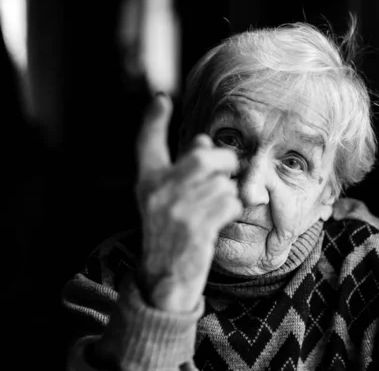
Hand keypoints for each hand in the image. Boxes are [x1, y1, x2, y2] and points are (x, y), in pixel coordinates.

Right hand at [135, 94, 241, 311]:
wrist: (165, 278)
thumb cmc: (170, 234)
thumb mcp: (167, 200)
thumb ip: (183, 170)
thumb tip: (204, 141)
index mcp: (147, 182)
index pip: (146, 144)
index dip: (152, 120)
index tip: (160, 99)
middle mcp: (158, 191)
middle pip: (202, 157)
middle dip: (223, 161)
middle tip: (228, 170)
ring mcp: (176, 208)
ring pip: (221, 182)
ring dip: (228, 193)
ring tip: (217, 208)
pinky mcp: (195, 226)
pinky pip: (229, 202)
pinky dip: (232, 209)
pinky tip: (220, 221)